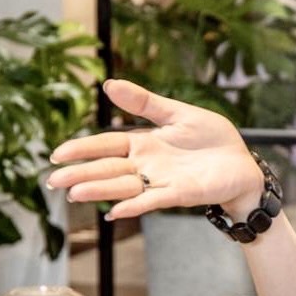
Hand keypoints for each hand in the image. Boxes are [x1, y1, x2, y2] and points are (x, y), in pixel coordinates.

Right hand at [47, 80, 262, 220]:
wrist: (242, 164)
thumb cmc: (212, 140)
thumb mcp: (178, 114)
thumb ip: (145, 103)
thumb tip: (108, 83)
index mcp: (143, 143)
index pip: (105, 145)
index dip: (81, 149)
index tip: (56, 154)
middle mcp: (147, 165)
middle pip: (107, 169)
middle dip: (80, 174)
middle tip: (53, 180)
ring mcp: (162, 181)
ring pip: (124, 186)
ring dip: (100, 190)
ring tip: (75, 194)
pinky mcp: (181, 194)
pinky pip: (154, 200)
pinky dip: (135, 205)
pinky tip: (116, 212)